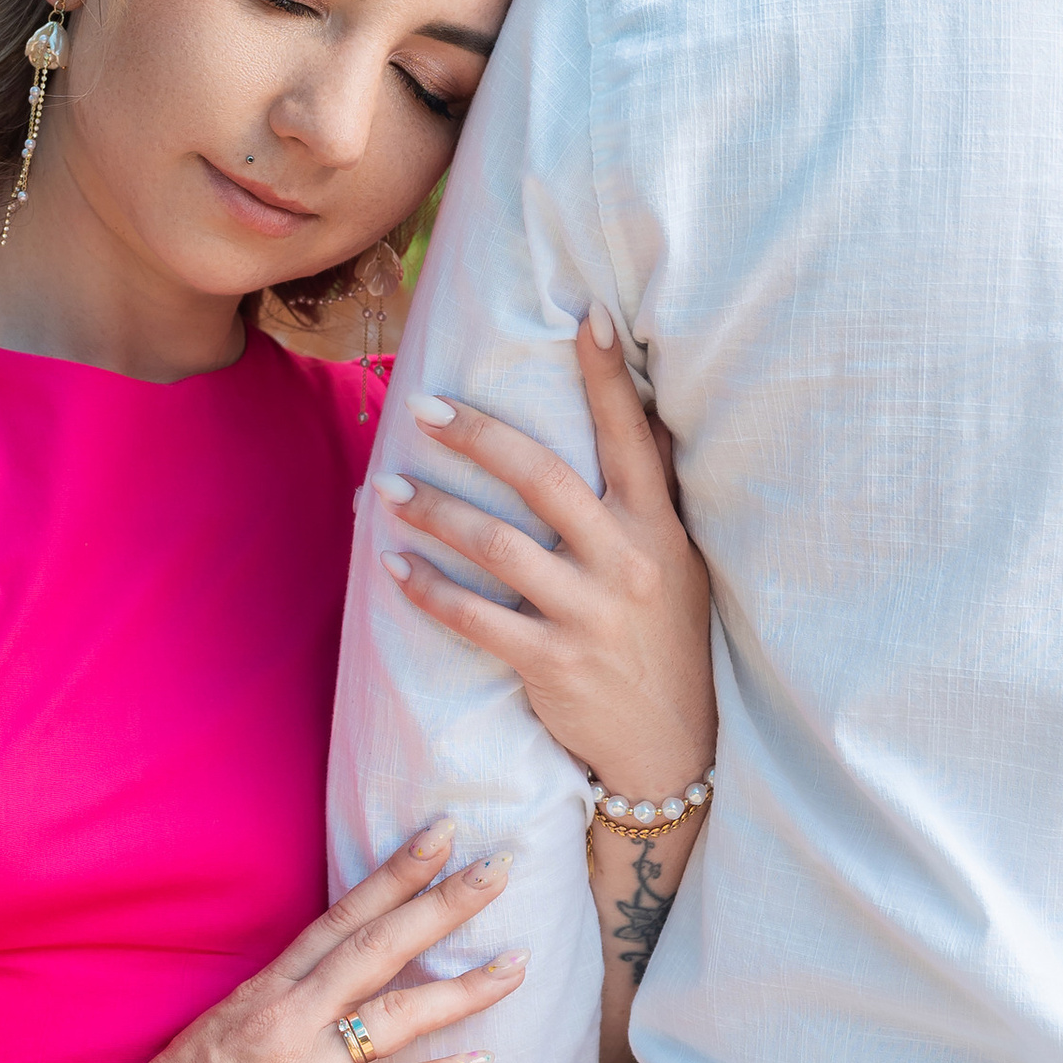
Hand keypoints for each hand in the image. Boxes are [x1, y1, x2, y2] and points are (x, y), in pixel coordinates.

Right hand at [111, 832, 522, 1062]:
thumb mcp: (228, 1024)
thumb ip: (283, 1002)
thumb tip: (336, 986)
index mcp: (269, 987)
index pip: (343, 916)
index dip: (396, 873)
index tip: (441, 835)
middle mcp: (290, 1016)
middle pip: (380, 947)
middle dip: (444, 904)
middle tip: (500, 867)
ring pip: (397, 1014)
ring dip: (464, 987)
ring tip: (517, 963)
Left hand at [373, 308, 715, 806]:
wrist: (673, 745)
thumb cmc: (666, 639)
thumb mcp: (677, 562)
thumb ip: (649, 495)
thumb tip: (638, 412)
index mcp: (657, 527)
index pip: (633, 436)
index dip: (608, 378)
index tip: (583, 317)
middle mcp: (626, 562)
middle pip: (543, 478)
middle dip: (477, 436)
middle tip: (422, 408)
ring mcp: (589, 614)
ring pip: (497, 546)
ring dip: (433, 512)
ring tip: (385, 489)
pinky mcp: (553, 662)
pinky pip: (476, 618)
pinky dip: (428, 591)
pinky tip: (393, 568)